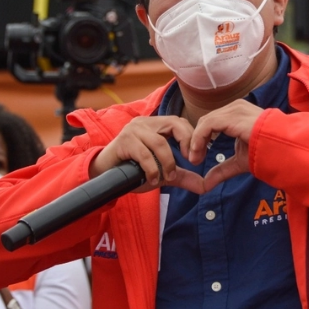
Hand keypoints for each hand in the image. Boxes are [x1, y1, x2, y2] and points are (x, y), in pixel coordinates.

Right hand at [89, 116, 205, 193]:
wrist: (104, 175)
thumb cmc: (132, 170)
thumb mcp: (162, 172)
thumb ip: (182, 176)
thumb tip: (204, 186)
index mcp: (155, 125)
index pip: (180, 122)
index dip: (191, 138)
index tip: (197, 158)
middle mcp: (145, 123)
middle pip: (174, 124)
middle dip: (186, 143)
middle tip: (191, 162)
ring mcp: (133, 130)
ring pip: (160, 143)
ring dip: (168, 163)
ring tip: (168, 178)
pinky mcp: (123, 141)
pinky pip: (145, 155)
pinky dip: (152, 170)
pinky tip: (152, 180)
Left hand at [188, 99, 264, 192]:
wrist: (284, 150)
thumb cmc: (267, 153)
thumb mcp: (239, 162)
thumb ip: (222, 170)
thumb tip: (205, 185)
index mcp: (237, 114)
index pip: (211, 122)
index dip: (200, 140)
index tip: (196, 159)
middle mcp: (235, 108)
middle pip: (206, 121)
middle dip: (195, 141)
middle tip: (194, 161)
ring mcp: (235, 110)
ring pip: (205, 122)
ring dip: (195, 141)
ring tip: (195, 159)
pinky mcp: (233, 116)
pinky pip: (208, 125)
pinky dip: (199, 139)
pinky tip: (198, 153)